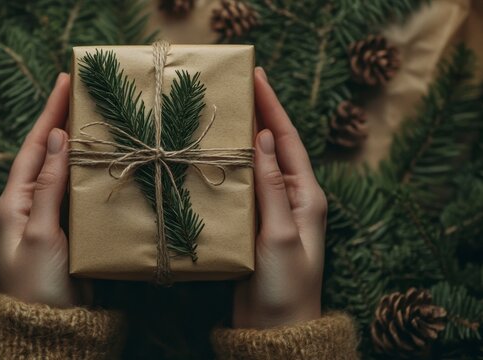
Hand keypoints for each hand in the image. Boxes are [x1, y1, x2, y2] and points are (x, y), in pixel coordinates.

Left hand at [0, 73, 77, 307]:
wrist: (49, 324)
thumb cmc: (38, 282)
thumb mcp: (41, 231)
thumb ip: (47, 185)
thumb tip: (55, 139)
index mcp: (13, 201)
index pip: (32, 148)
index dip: (48, 114)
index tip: (64, 83)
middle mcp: (28, 203)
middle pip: (45, 153)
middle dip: (61, 121)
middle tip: (81, 91)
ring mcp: (47, 215)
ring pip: (62, 169)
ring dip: (76, 142)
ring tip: (93, 115)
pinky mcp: (65, 227)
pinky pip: (75, 189)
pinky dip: (86, 170)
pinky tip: (100, 157)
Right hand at [232, 68, 326, 328]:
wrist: (276, 328)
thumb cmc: (285, 285)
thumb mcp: (280, 232)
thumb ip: (273, 185)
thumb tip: (266, 138)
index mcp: (307, 195)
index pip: (289, 140)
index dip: (273, 107)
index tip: (257, 77)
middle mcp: (292, 198)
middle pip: (275, 147)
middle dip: (259, 115)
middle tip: (238, 86)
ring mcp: (273, 211)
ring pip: (257, 164)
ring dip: (243, 138)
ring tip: (224, 113)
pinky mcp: (256, 225)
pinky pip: (244, 186)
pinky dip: (231, 167)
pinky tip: (215, 156)